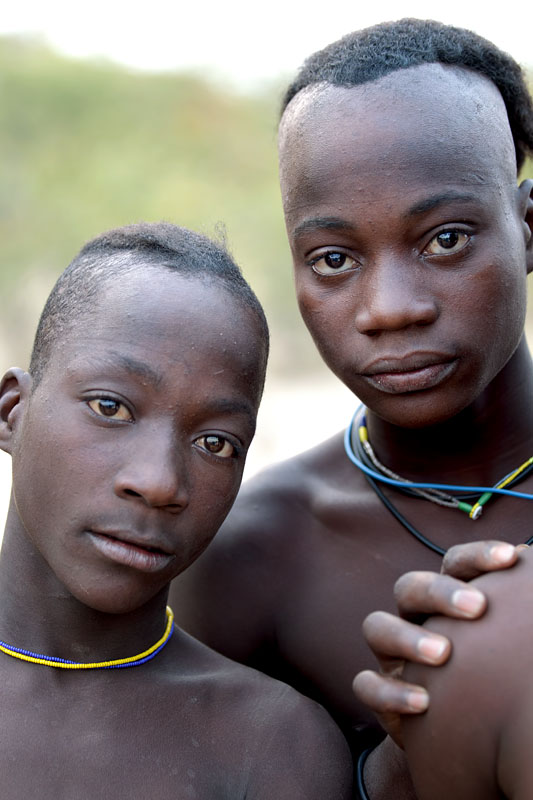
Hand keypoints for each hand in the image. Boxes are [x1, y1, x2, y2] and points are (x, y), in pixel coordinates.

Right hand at [353, 541, 517, 745]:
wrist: (456, 726)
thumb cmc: (484, 672)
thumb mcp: (497, 639)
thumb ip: (510, 609)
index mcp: (445, 598)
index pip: (454, 564)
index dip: (477, 557)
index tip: (510, 557)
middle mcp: (413, 617)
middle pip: (410, 587)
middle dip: (439, 592)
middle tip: (476, 607)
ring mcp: (391, 652)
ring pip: (378, 627)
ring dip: (407, 637)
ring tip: (443, 654)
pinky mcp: (379, 690)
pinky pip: (366, 684)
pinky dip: (390, 693)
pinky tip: (424, 703)